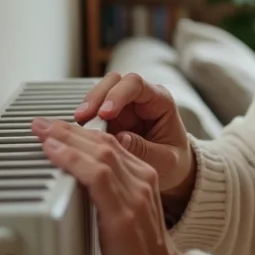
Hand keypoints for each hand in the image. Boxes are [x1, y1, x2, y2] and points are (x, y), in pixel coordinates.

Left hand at [32, 117, 187, 254]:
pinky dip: (72, 160)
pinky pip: (96, 176)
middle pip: (103, 143)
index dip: (80, 133)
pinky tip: (55, 152)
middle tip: (41, 123)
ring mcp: (134, 197)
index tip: (55, 128)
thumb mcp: (124, 219)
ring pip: (99, 153)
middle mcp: (142, 183)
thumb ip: (107, 197)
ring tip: (42, 131)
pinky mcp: (123, 215)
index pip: (110, 144)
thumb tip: (74, 187)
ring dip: (66, 139)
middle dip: (68, 130)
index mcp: (144, 180)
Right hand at [76, 72, 193, 198]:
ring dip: (88, 107)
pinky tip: (81, 132)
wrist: (173, 172)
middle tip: (84, 118)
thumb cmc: (174, 162)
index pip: (137, 84)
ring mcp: (123, 108)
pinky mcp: (110, 120)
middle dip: (97, 97)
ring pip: (100, 93)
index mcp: (160, 101)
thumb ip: (145, 150)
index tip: (105, 113)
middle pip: (114, 82)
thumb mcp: (166, 161)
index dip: (118, 94)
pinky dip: (86, 120)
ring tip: (80, 125)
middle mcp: (140, 99)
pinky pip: (94, 113)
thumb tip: (120, 139)